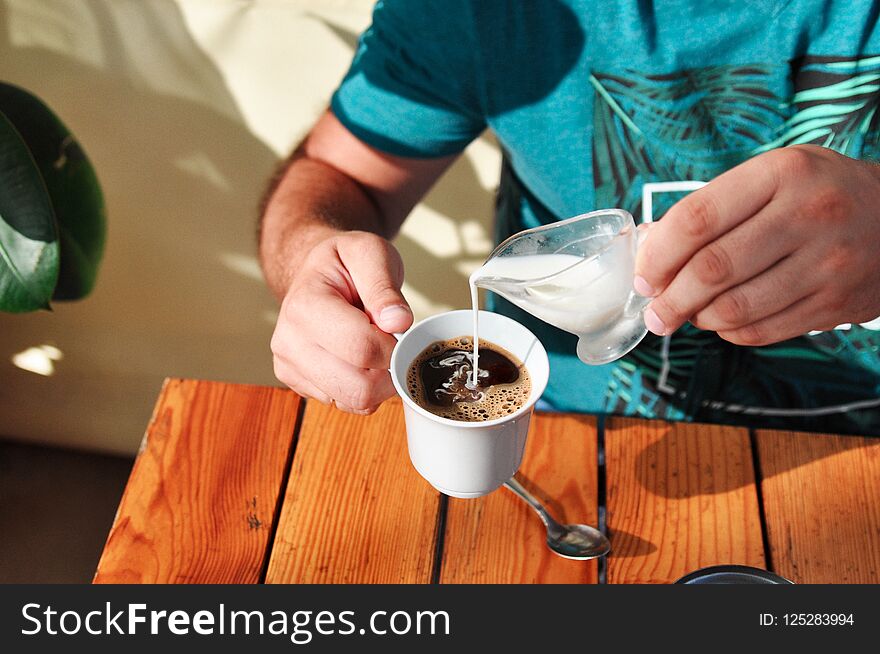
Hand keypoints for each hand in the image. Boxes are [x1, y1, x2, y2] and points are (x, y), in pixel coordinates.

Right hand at [271, 231, 412, 413]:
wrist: (318, 274)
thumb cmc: (346, 263)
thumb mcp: (370, 253)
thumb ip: (384, 286)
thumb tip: (397, 322)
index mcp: (305, 305)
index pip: (362, 348)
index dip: (393, 345)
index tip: (398, 328)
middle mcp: (288, 341)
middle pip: (358, 386)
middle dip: (389, 371)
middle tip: (392, 344)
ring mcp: (289, 366)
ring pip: (353, 402)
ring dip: (377, 382)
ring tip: (374, 349)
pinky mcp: (297, 384)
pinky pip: (345, 404)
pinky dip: (363, 389)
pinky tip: (360, 361)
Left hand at [634, 145, 879, 345]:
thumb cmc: (819, 194)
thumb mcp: (773, 177)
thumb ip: (712, 208)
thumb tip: (649, 247)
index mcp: (782, 173)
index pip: (697, 219)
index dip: (657, 255)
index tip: (642, 276)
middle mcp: (809, 215)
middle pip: (711, 270)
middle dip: (668, 299)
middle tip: (654, 312)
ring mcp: (828, 263)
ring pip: (734, 308)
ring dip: (697, 319)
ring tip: (686, 314)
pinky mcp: (837, 304)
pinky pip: (762, 332)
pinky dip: (729, 332)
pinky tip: (722, 320)